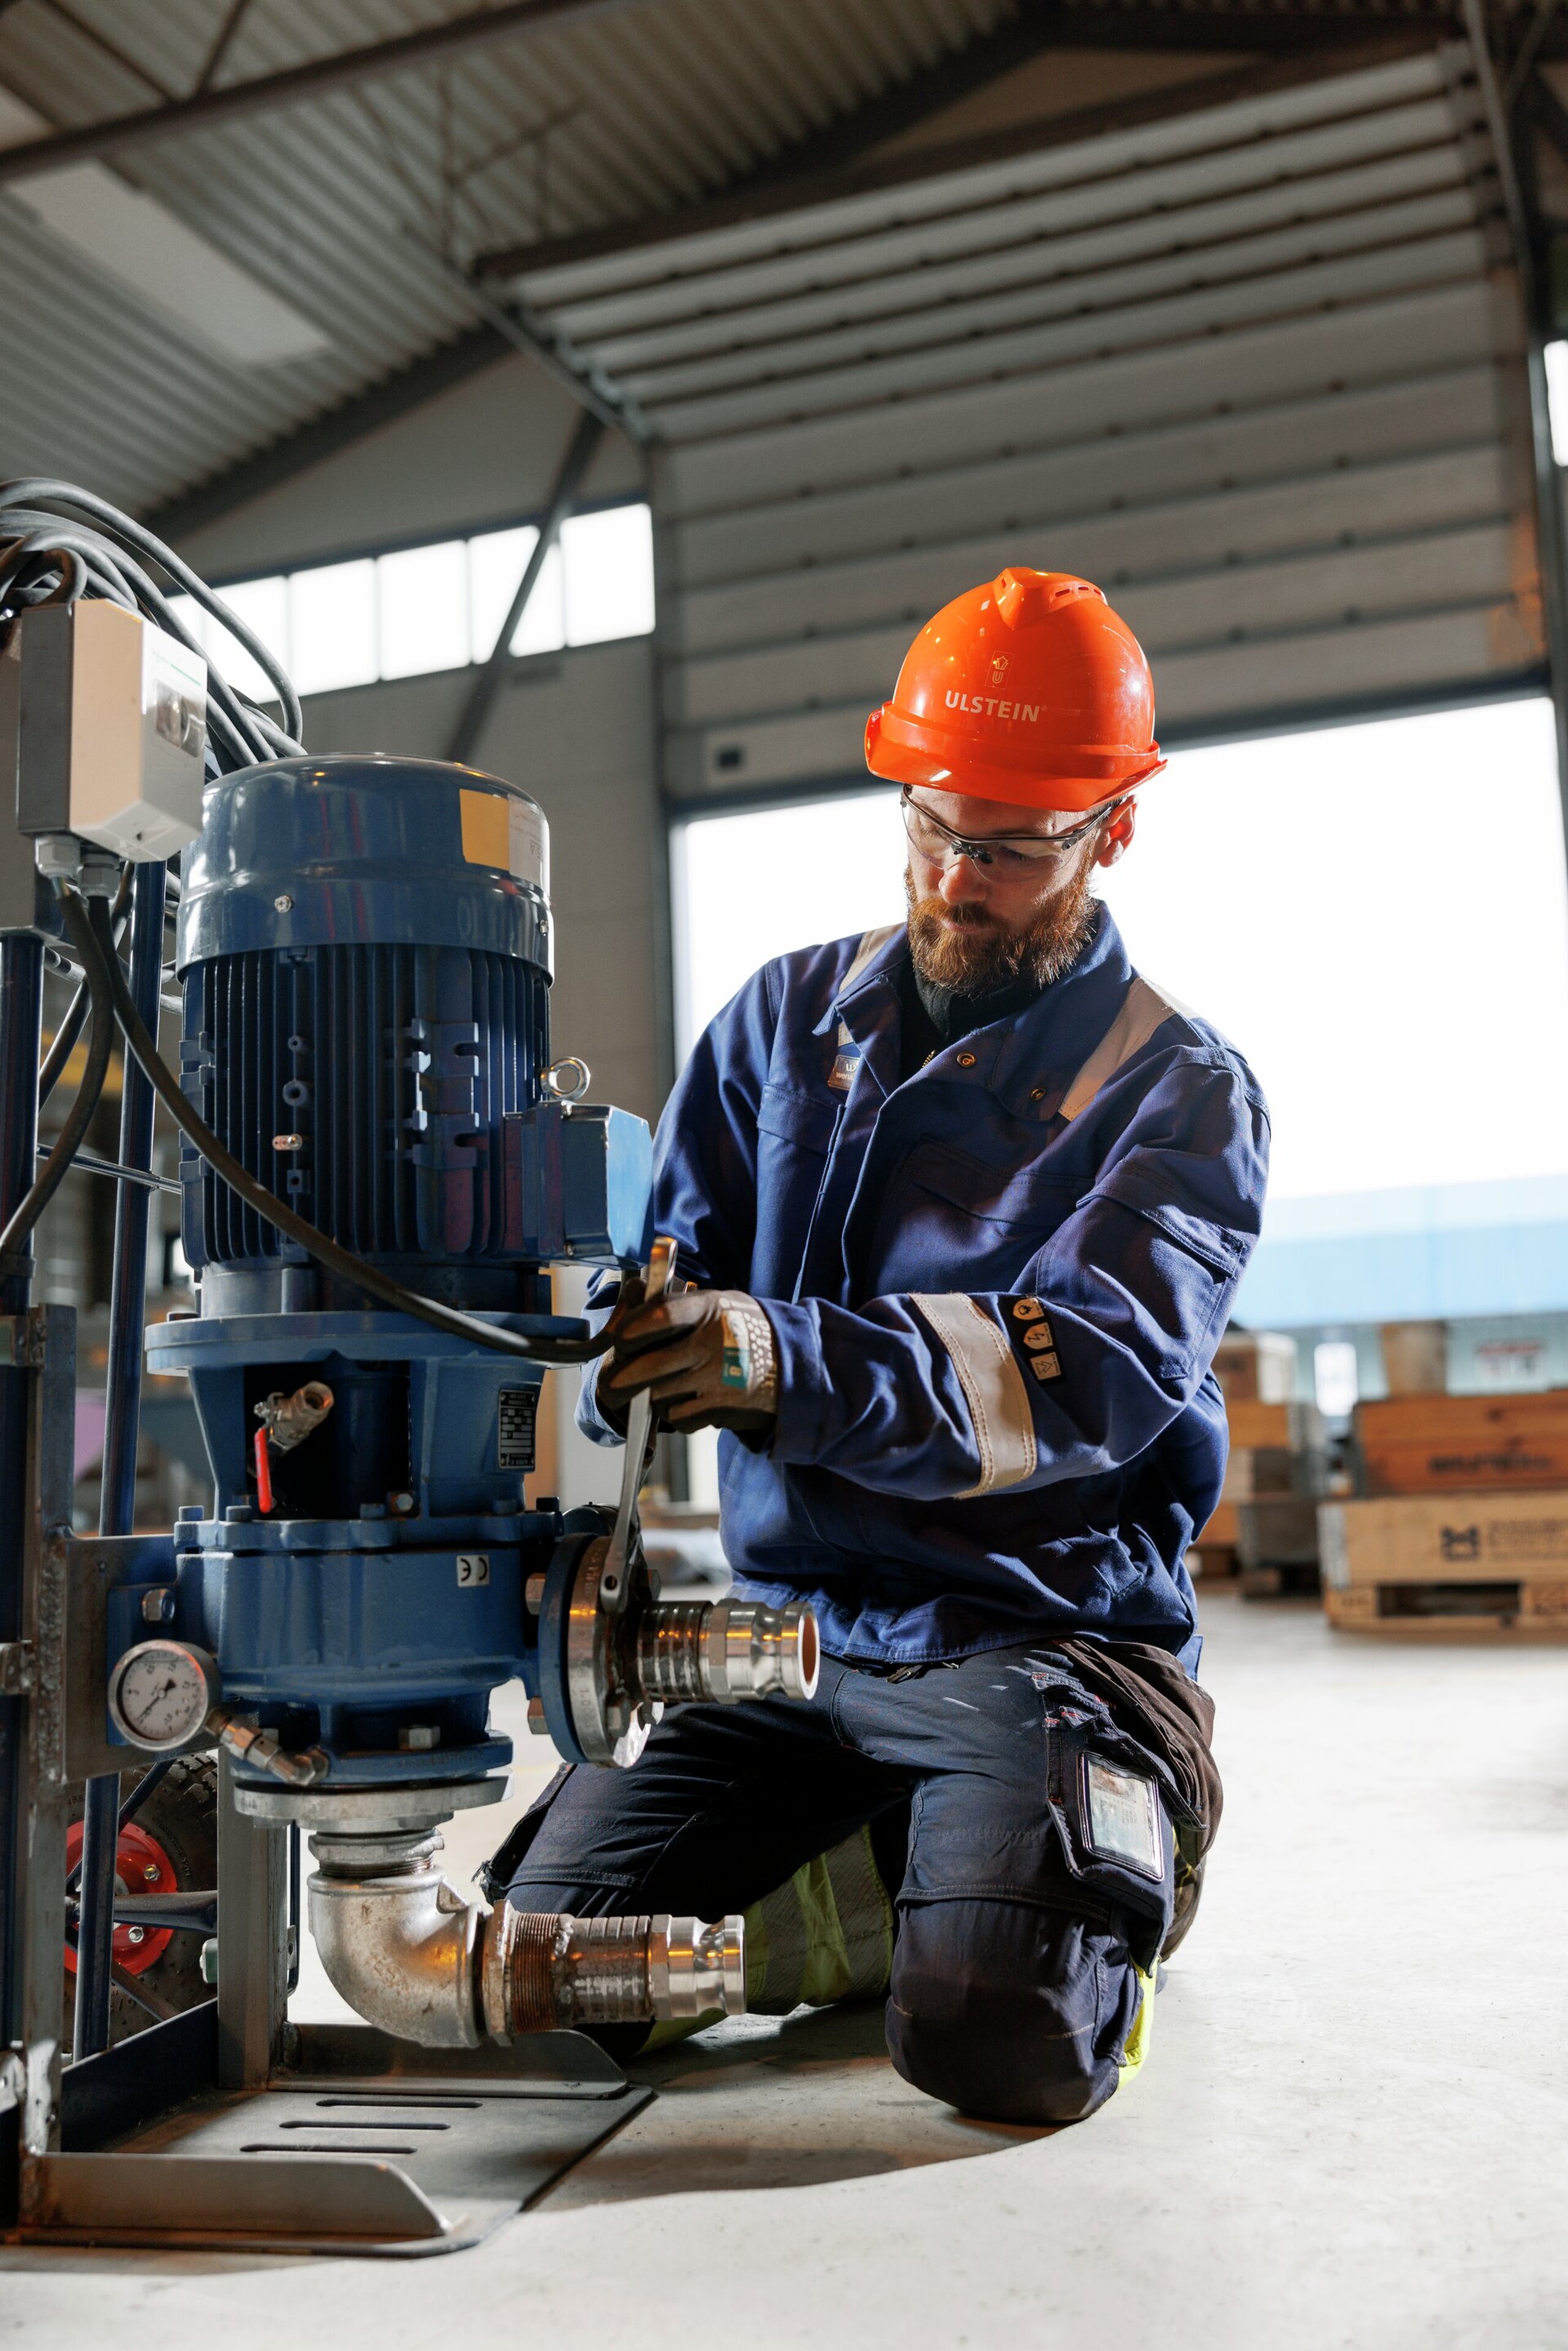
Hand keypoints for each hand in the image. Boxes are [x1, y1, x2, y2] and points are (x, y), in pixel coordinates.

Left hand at [597, 1288, 778, 1434]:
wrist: (794, 1363)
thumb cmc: (743, 1330)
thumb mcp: (718, 1303)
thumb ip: (675, 1305)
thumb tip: (628, 1303)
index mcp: (709, 1308)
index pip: (659, 1316)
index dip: (631, 1329)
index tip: (620, 1340)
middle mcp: (712, 1342)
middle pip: (646, 1368)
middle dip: (620, 1381)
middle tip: (612, 1386)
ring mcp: (717, 1378)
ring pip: (657, 1397)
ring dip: (651, 1398)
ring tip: (664, 1388)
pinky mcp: (722, 1408)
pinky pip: (679, 1418)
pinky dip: (677, 1414)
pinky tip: (690, 1401)